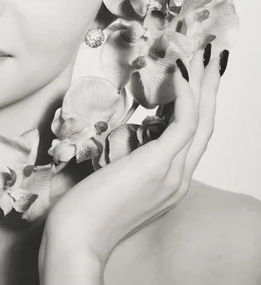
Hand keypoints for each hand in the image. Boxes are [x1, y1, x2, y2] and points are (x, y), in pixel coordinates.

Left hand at [40, 47, 226, 275]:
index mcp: (171, 179)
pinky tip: (181, 71)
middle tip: (213, 53)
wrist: (77, 238)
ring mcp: (173, 172)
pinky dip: (186, 94)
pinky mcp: (159, 165)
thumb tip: (130, 128)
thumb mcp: (115, 174)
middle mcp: (180, 176)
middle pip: (206, 122)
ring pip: (202, 118)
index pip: (194, 133)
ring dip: (204, 81)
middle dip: (211, 85)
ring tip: (205, 52)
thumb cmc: (86, 207)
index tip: (196, 73)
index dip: (199, 101)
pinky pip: (184, 122)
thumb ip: (130, 154)